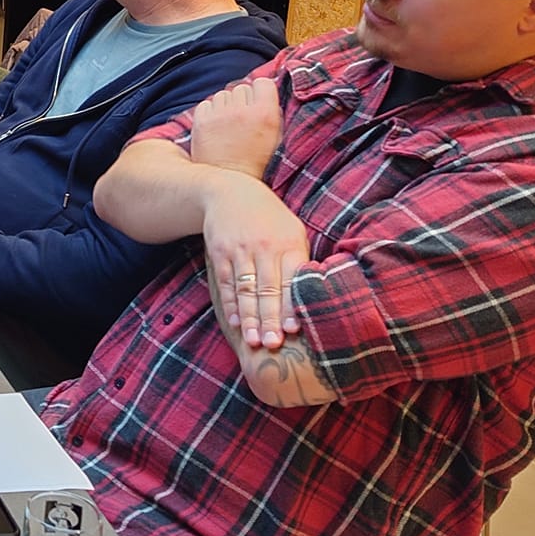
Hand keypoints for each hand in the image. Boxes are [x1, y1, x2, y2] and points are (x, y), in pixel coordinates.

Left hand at [190, 77, 282, 179]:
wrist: (230, 182)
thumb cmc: (257, 164)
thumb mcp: (276, 138)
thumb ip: (273, 113)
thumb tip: (265, 93)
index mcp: (265, 114)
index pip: (263, 82)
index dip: (261, 91)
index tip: (259, 100)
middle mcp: (242, 111)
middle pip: (241, 88)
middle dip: (243, 100)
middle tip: (243, 119)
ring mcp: (219, 115)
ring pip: (223, 94)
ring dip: (226, 105)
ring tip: (229, 125)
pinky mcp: (201, 121)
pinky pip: (206, 103)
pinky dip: (210, 111)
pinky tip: (216, 128)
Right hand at [202, 174, 309, 348]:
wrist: (229, 192)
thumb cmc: (270, 218)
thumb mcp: (292, 230)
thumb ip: (300, 260)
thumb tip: (315, 295)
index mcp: (288, 243)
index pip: (291, 279)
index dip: (291, 305)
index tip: (294, 329)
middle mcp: (263, 247)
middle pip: (267, 289)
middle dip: (270, 319)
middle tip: (273, 343)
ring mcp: (239, 251)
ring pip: (245, 290)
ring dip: (249, 317)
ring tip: (253, 340)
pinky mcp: (219, 253)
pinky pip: (225, 283)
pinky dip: (230, 304)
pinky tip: (234, 321)